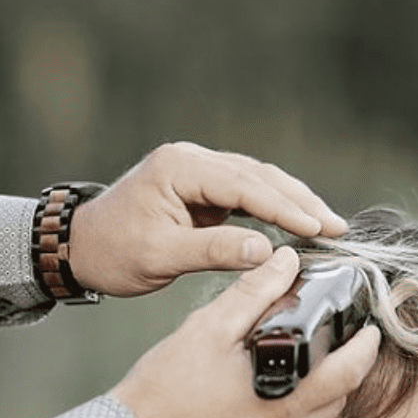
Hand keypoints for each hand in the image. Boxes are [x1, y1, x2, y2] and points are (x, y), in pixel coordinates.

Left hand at [67, 142, 346, 297]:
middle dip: (300, 202)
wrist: (80, 247)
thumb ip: (213, 251)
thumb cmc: (112, 252)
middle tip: (338, 228)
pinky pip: (245, 194)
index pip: (243, 185)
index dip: (284, 208)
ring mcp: (196, 171)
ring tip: (328, 227)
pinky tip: (298, 226)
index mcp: (179, 168)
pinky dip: (273, 209)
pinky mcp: (200, 188)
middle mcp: (191, 160)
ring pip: (256, 181)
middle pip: (258, 176)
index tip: (318, 228)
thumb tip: (266, 251)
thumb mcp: (160, 256)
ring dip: (292, 203)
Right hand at [110, 246, 380, 417]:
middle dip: (342, 373)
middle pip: (335, 404)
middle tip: (338, 346)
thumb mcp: (207, 329)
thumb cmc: (160, 391)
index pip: (347, 375)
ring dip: (314, 399)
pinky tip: (262, 404)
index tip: (370, 331)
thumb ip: (252, 293)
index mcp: (282, 405)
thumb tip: (284, 263)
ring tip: (299, 371)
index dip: (365, 349)